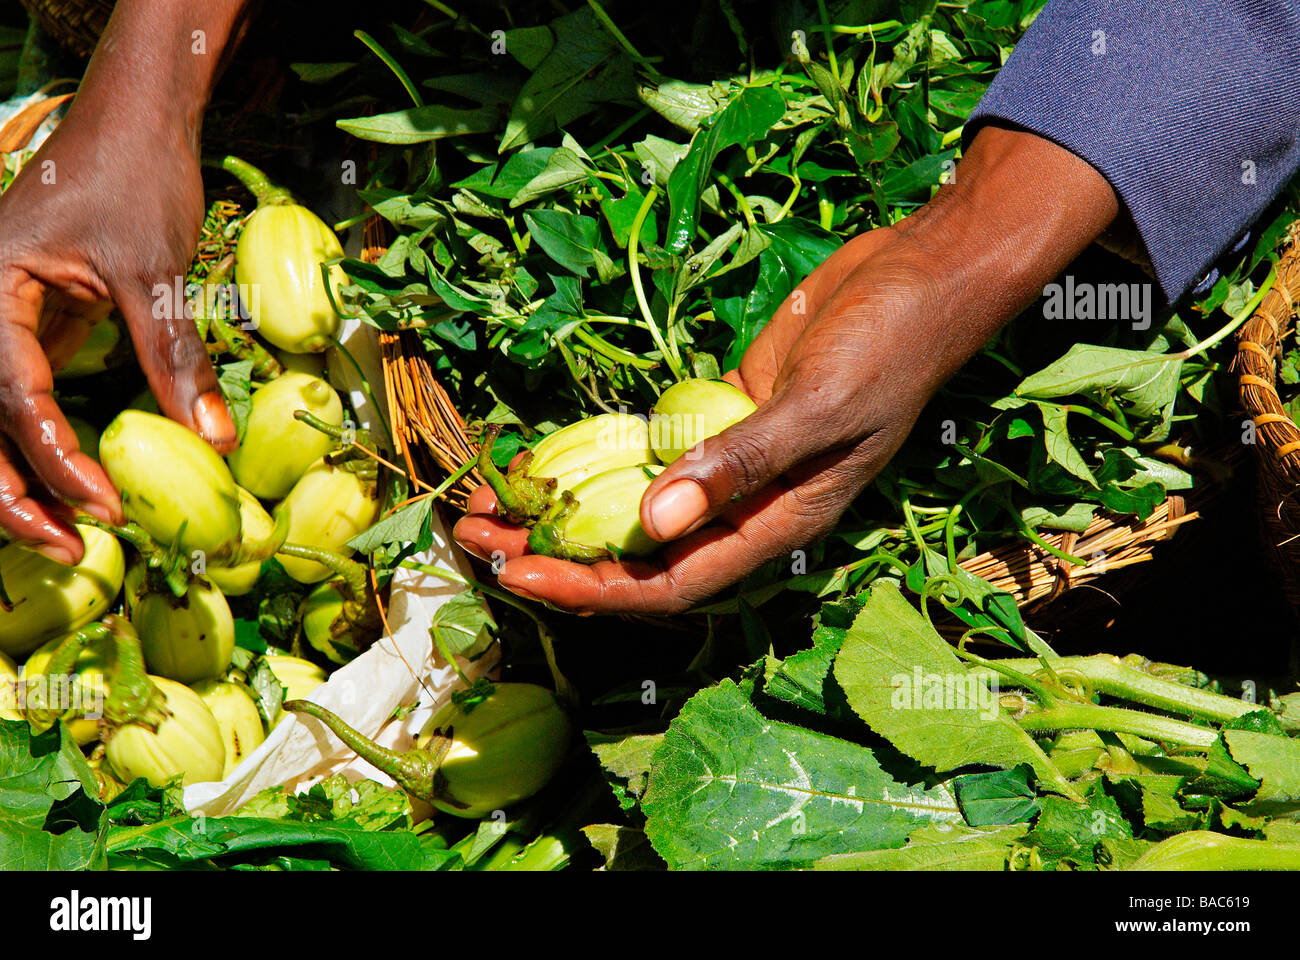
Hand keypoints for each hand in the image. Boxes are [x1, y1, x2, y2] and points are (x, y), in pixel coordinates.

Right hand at [0, 0, 251, 561]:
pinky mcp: (34, 327)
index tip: (106, 508)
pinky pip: (25, 398)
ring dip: (27, 478)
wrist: (134, 121)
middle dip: (15, 492)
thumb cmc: (136, 176)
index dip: (57, 460)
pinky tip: (80, 486)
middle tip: (69, 549)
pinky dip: (47, 446)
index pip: (9, 395)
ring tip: (71, 536)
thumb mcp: (155, 268)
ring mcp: (2, 320)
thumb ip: (175, 355)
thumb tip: (216, 441)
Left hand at [454, 126, 1119, 613]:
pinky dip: (595, 454)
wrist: (919, 275)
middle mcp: (745, 505)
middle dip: (558, 553)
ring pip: (633, 503)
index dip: (594, 588)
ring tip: (485, 504)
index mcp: (777, 523)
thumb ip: (741, 462)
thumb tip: (655, 519)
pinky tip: (542, 453)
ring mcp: (728, 460)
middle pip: (638, 553)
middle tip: (475, 542)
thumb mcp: (820, 405)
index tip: (522, 574)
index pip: (671, 580)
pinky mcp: (716, 412)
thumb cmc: (889, 345)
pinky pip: (645, 448)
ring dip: (564, 507)